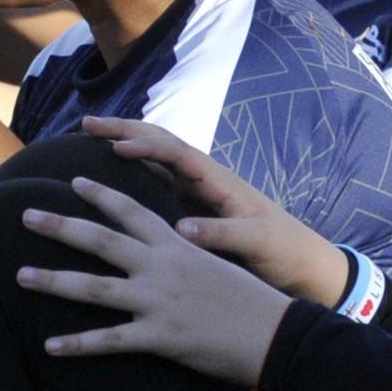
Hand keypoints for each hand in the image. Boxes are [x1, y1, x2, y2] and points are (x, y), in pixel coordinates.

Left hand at [14, 172, 292, 384]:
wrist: (279, 335)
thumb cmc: (252, 302)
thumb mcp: (217, 266)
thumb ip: (187, 256)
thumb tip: (170, 247)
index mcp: (178, 246)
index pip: (132, 211)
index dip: (102, 194)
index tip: (74, 180)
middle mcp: (162, 267)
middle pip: (101, 241)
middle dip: (60, 226)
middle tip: (25, 214)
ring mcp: (159, 302)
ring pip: (94, 288)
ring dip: (53, 281)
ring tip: (20, 276)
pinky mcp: (160, 337)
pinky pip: (110, 341)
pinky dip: (78, 344)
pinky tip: (49, 346)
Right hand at [77, 115, 348, 303]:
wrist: (304, 266)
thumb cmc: (285, 251)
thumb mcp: (257, 243)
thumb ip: (222, 233)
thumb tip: (182, 228)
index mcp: (219, 182)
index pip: (177, 153)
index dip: (146, 147)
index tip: (116, 147)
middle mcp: (205, 180)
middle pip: (160, 144)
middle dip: (124, 131)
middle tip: (87, 124)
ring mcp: (197, 193)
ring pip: (154, 159)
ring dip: (124, 145)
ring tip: (89, 138)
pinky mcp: (192, 209)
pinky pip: (156, 183)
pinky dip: (131, 172)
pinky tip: (108, 177)